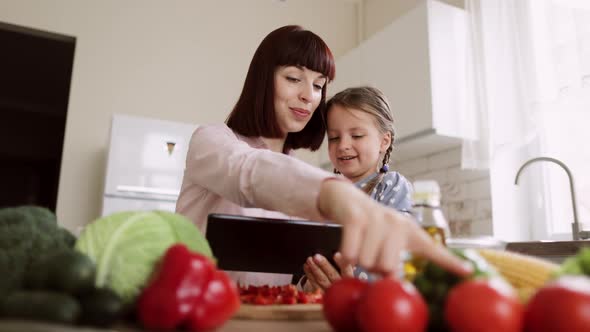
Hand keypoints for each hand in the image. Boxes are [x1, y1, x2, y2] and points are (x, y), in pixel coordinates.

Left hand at [303, 252, 353, 291]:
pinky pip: (314, 284)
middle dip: (324, 265)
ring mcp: (331, 290)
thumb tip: (340, 253)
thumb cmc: (343, 278)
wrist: (339, 296)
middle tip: (316, 256)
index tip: (336, 254)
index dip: (341, 262)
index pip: (346, 270)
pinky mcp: (322, 294)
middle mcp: (340, 285)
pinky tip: (307, 267)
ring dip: (314, 269)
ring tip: (309, 260)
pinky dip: (310, 275)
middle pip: (332, 275)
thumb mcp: (347, 271)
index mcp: (349, 278)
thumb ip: (344, 264)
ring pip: (322, 280)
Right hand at [318, 179, 471, 277]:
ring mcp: (378, 218)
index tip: (467, 272)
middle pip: (388, 268)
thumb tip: (392, 283)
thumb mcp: (386, 239)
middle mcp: (398, 224)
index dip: (449, 262)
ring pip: (366, 262)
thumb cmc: (368, 228)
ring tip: (359, 247)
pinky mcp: (356, 217)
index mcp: (410, 232)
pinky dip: (345, 256)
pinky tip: (345, 249)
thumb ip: (393, 260)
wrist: (345, 198)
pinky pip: (351, 252)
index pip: (433, 250)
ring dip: (357, 261)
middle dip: (374, 269)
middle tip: (370, 256)